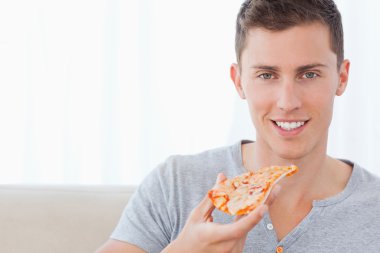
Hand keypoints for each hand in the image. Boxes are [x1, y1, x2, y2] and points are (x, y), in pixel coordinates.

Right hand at [162, 173, 280, 252]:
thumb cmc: (190, 235)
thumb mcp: (197, 215)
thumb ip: (212, 197)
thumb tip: (222, 178)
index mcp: (217, 236)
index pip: (239, 228)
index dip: (253, 218)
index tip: (264, 207)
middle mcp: (229, 246)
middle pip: (250, 224)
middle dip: (264, 205)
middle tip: (276, 189)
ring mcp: (235, 251)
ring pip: (248, 228)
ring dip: (255, 211)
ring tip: (266, 193)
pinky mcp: (237, 251)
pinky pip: (245, 232)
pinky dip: (249, 219)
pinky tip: (254, 206)